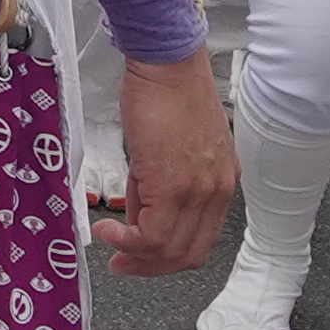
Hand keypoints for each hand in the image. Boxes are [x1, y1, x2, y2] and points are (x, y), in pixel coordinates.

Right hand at [103, 52, 234, 277]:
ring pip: (169, 250)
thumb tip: (139, 207)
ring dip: (136, 257)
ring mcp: (197, 191)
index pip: (200, 238)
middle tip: (122, 264)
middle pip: (188, 253)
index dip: (167, 255)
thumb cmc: (167, 90)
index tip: (139, 254)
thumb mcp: (173, 145)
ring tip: (110, 243)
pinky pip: (151, 235)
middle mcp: (216, 191)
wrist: (167, 62)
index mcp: (221, 181)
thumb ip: (161, 181)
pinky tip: (108, 231)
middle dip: (151, 266)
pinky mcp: (172, 186)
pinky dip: (126, 242)